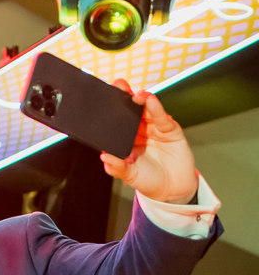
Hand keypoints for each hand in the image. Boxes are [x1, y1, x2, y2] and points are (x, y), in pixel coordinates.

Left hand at [101, 82, 198, 203]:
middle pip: (130, 111)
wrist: (173, 189)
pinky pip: (161, 117)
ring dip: (141, 100)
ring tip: (135, 95)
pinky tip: (150, 100)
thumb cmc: (149, 180)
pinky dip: (156, 108)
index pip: (115, 122)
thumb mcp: (130, 175)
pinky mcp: (169, 130)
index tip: (102, 99)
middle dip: (124, 97)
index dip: (110, 110)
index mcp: (125, 140)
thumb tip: (105, 158)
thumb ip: (118, 167)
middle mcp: (138, 131)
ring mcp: (154, 129)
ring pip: (146, 110)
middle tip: (117, 85)